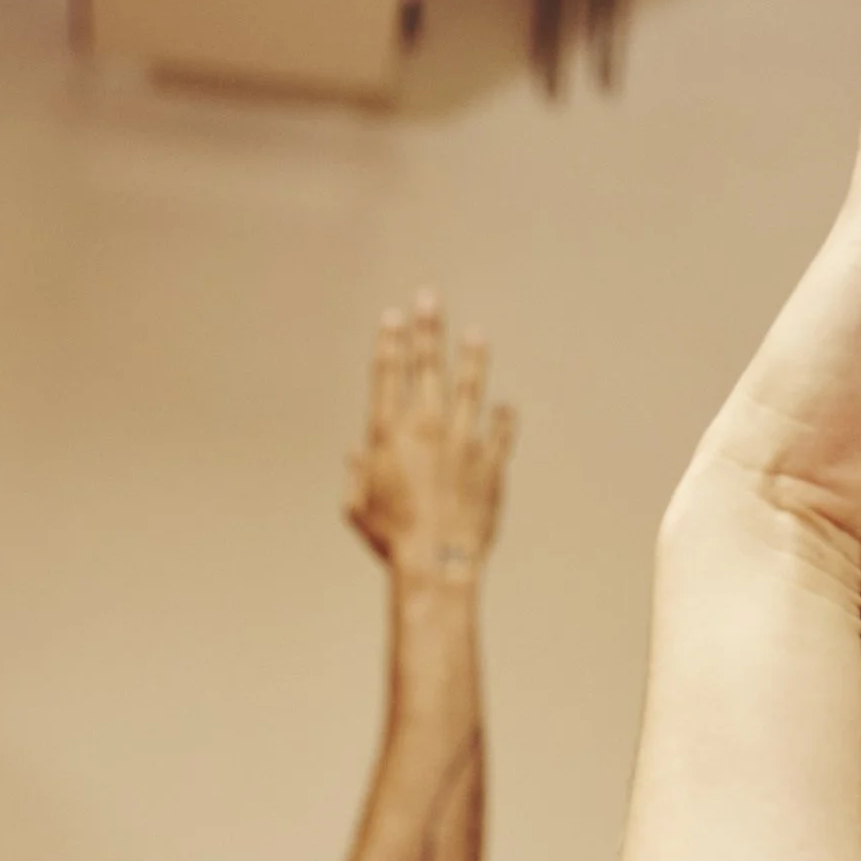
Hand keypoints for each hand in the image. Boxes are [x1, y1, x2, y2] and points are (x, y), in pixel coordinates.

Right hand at [345, 295, 515, 585]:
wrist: (436, 562)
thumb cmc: (391, 540)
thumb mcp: (357, 507)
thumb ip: (356, 474)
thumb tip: (355, 452)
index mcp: (388, 434)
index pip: (388, 375)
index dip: (390, 342)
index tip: (393, 316)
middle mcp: (426, 428)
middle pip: (427, 367)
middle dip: (427, 330)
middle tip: (430, 299)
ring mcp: (462, 443)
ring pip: (469, 389)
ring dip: (472, 359)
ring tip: (476, 336)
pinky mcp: (490, 465)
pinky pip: (500, 434)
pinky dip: (504, 420)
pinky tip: (506, 407)